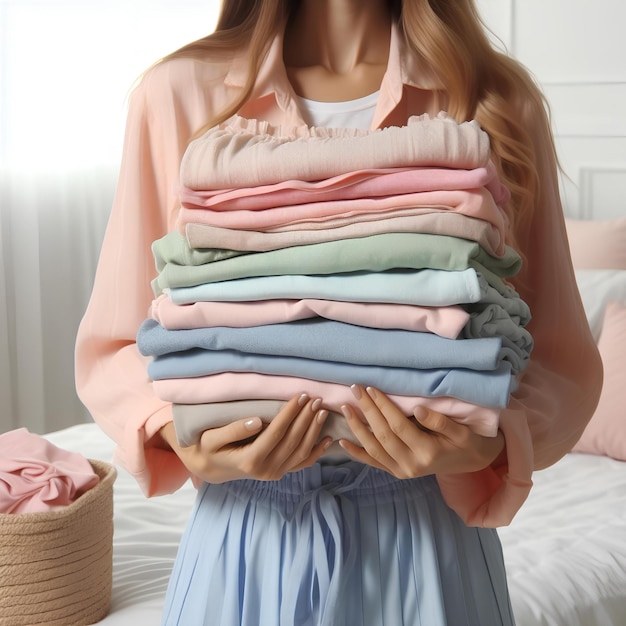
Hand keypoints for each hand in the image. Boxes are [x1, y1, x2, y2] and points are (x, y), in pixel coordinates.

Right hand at [159, 394, 331, 482]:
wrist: (210, 467)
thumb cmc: (208, 448)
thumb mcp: (211, 438)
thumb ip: (232, 430)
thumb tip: (256, 421)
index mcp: (250, 461)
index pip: (276, 433)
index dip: (290, 414)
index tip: (300, 396)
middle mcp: (266, 471)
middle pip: (292, 441)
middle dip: (306, 418)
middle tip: (316, 398)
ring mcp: (275, 473)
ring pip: (301, 451)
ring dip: (314, 431)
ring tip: (322, 411)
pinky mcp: (280, 472)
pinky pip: (302, 463)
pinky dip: (317, 451)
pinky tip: (328, 438)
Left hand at [339, 385, 504, 478]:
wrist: (470, 462)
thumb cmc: (466, 441)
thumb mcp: (460, 431)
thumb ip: (439, 421)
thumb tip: (417, 409)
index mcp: (428, 452)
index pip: (399, 426)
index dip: (384, 407)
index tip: (372, 388)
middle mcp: (412, 465)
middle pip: (383, 435)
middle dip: (367, 411)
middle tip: (355, 390)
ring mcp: (402, 471)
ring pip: (374, 448)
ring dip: (357, 428)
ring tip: (346, 408)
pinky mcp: (396, 473)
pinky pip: (373, 462)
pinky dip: (357, 452)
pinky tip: (341, 442)